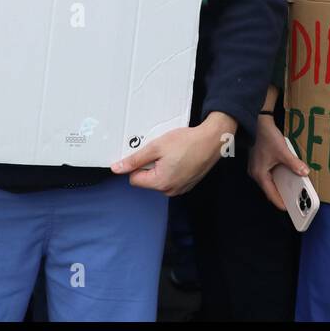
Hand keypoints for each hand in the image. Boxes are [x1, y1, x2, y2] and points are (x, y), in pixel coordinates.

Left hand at [111, 111, 236, 195]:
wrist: (212, 140)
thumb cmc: (186, 142)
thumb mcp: (156, 147)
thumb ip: (134, 160)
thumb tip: (117, 169)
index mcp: (160, 183)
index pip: (134, 179)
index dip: (137, 164)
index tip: (147, 153)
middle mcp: (170, 190)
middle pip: (147, 179)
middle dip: (150, 165)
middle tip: (162, 151)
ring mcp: (180, 189)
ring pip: (159, 178)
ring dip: (161, 166)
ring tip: (172, 153)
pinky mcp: (188, 184)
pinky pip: (171, 178)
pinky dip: (172, 168)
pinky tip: (180, 157)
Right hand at [249, 110, 309, 210]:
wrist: (259, 122)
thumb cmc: (267, 137)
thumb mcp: (283, 152)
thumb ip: (294, 164)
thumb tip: (305, 172)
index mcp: (260, 175)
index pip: (271, 194)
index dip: (280, 202)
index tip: (289, 209)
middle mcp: (256, 174)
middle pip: (270, 189)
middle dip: (281, 194)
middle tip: (293, 199)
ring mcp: (256, 168)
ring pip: (269, 181)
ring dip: (279, 185)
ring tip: (291, 189)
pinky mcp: (258, 162)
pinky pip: (268, 174)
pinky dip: (276, 176)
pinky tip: (285, 174)